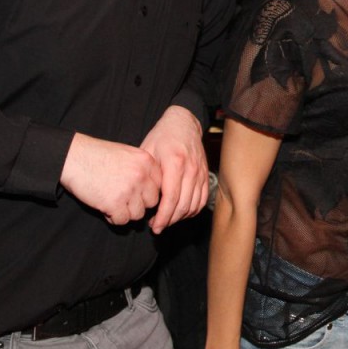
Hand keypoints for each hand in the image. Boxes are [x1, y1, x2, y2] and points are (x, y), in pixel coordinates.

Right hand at [60, 132, 160, 224]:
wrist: (74, 157)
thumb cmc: (98, 156)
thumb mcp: (127, 154)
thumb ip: (142, 169)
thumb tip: (153, 191)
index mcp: (147, 161)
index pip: (160, 185)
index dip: (148, 192)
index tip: (138, 194)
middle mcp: (142, 175)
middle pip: (152, 201)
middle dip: (138, 203)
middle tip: (123, 199)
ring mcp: (129, 190)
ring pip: (139, 214)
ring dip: (126, 212)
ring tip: (112, 201)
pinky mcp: (114, 204)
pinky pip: (122, 221)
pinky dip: (113, 217)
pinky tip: (105, 207)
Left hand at [141, 105, 209, 232]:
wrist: (184, 122)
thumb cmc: (162, 136)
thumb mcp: (148, 150)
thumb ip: (147, 174)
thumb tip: (141, 198)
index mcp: (175, 163)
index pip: (171, 198)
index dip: (163, 216)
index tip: (154, 226)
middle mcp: (191, 169)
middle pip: (183, 205)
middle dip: (169, 221)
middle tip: (157, 226)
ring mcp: (200, 172)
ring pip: (194, 205)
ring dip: (180, 217)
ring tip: (167, 220)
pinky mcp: (206, 175)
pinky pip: (202, 199)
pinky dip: (193, 210)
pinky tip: (181, 212)